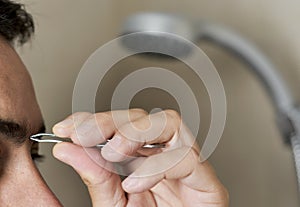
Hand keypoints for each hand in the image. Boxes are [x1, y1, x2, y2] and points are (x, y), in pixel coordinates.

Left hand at [52, 109, 228, 206]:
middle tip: (86, 135)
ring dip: (136, 132)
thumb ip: (95, 176)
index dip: (94, 120)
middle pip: (143, 117)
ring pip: (169, 122)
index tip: (68, 128)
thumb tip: (67, 150)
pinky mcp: (206, 180)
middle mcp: (163, 156)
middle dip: (111, 121)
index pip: (120, 126)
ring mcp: (186, 164)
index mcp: (142, 160)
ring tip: (113, 152)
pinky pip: (186, 157)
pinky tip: (136, 182)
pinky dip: (158, 166)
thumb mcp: (114, 203)